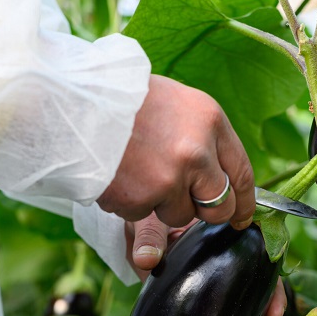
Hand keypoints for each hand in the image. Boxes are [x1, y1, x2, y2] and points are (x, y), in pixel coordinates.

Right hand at [98, 75, 254, 229]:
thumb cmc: (120, 98)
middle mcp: (197, 151)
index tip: (241, 218)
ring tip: (135, 171)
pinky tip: (115, 174)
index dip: (244, 201)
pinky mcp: (141, 198)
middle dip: (204, 211)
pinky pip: (141, 215)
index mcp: (210, 120)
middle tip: (183, 202)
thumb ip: (200, 135)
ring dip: (159, 204)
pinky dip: (128, 202)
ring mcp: (170, 178)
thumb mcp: (173, 101)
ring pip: (179, 214)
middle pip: (219, 205)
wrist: (71, 101)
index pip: (242, 172)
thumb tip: (217, 173)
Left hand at [125, 212, 286, 315]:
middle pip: (250, 301)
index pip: (260, 264)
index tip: (274, 315)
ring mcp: (213, 285)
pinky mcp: (197, 302)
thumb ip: (150, 236)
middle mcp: (226, 265)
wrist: (133, 223)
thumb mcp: (151, 220)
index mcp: (223, 240)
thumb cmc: (149, 215)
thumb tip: (147, 260)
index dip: (270, 290)